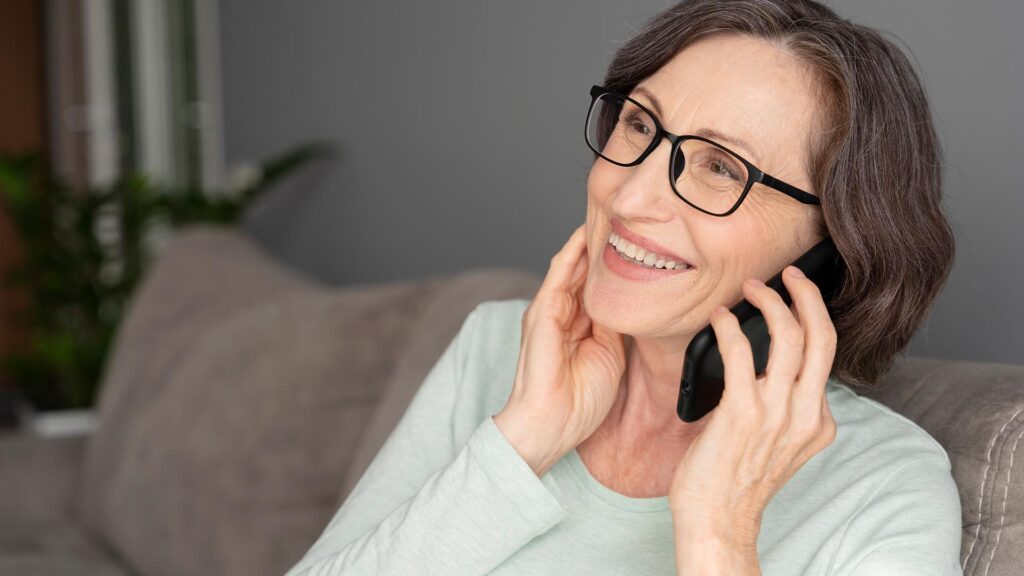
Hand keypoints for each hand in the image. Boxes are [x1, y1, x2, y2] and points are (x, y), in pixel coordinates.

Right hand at [493, 223, 626, 476]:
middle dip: (602, 247)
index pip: (595, 286)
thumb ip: (615, 326)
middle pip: (583, 270)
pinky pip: (559, 275)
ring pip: (571, 266)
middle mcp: (561, 313)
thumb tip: (632, 302)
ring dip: (588, 242)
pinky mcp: (542, 312)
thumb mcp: (610, 355)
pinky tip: (587, 235)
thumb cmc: (578, 402)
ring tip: (608, 215)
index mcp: (577, 326)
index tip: (635, 244)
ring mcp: (549, 310)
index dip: (613, 265)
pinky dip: (572, 253)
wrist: (551, 425)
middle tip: (623, 219)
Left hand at [669, 265, 837, 545]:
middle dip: (806, 294)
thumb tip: (763, 362)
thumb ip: (783, 407)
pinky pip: (740, 352)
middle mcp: (805, 415)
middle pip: (820, 335)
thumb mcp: (777, 443)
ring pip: (787, 336)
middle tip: (787, 275)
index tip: (798, 294)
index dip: (813, 315)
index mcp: (818, 422)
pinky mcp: (742, 413)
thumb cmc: (736, 481)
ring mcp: (776, 414)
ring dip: (769, 301)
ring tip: (751, 288)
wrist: (718, 520)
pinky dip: (729, 326)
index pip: (827, 354)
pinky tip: (719, 318)